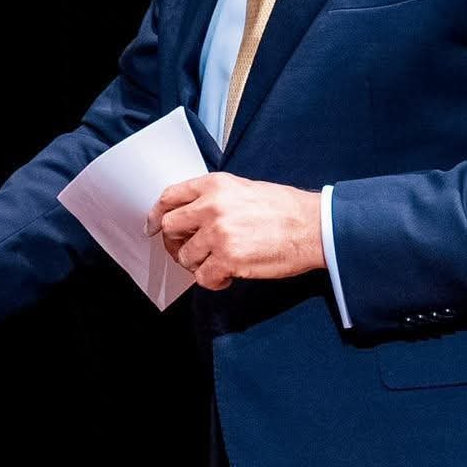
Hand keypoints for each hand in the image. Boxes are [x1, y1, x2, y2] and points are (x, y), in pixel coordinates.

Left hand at [145, 172, 323, 290]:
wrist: (313, 227)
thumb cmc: (283, 209)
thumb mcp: (242, 189)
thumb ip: (212, 198)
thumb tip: (189, 215)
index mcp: (214, 185)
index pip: (169, 197)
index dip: (156, 213)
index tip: (153, 225)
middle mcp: (211, 206)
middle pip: (169, 227)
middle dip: (174, 242)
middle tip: (186, 251)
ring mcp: (218, 234)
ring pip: (185, 256)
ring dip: (197, 264)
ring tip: (217, 263)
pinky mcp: (229, 259)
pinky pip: (203, 278)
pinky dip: (213, 281)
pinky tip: (227, 276)